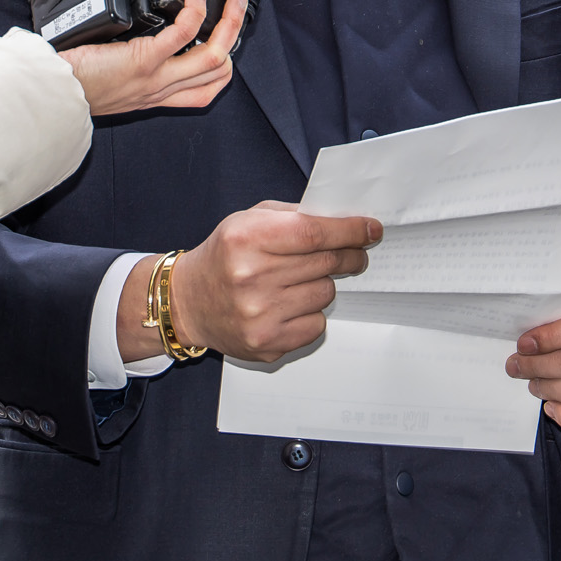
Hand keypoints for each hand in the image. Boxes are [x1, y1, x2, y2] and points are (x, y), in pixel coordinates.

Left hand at [60, 0, 245, 115]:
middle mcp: (162, 89)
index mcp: (157, 96)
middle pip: (218, 70)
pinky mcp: (143, 60)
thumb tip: (140, 36)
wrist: (53, 97)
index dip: (224, 64)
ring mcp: (156, 76)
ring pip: (212, 55)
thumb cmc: (73, 88)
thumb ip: (132, 67)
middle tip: (238, 6)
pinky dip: (195, 12)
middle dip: (235, 35)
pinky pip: (182, 35)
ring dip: (229, 23)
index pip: (207, 89)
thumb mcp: (112, 85)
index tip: (224, 38)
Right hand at [120, 200, 381, 363]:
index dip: (350, 231)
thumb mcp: (249, 220)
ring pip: (325, 293)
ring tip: (298, 281)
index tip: (373, 230)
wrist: (188, 303)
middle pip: (326, 263)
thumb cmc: (225, 255)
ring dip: (323, 284)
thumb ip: (294, 216)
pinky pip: (317, 324)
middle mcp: (252, 277)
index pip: (315, 233)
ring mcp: (259, 315)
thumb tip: (346, 222)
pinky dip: (311, 313)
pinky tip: (289, 305)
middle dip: (349, 255)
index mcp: (247, 238)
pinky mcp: (266, 343)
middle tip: (356, 254)